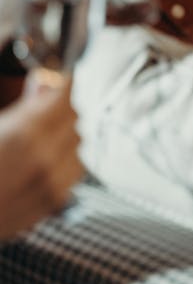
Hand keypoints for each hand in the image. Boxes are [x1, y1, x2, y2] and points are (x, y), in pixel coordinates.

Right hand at [0, 79, 82, 240]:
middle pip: (73, 117)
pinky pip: (75, 170)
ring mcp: (52, 182)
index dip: (61, 85)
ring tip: (41, 139)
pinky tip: (45, 161)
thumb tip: (43, 84)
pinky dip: (66, 160)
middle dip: (60, 109)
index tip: (58, 82)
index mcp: (24, 133)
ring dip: (66, 135)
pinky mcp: (54, 202)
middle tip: (42, 110)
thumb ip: (23, 105)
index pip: (65, 95)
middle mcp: (44, 158)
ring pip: (78, 143)